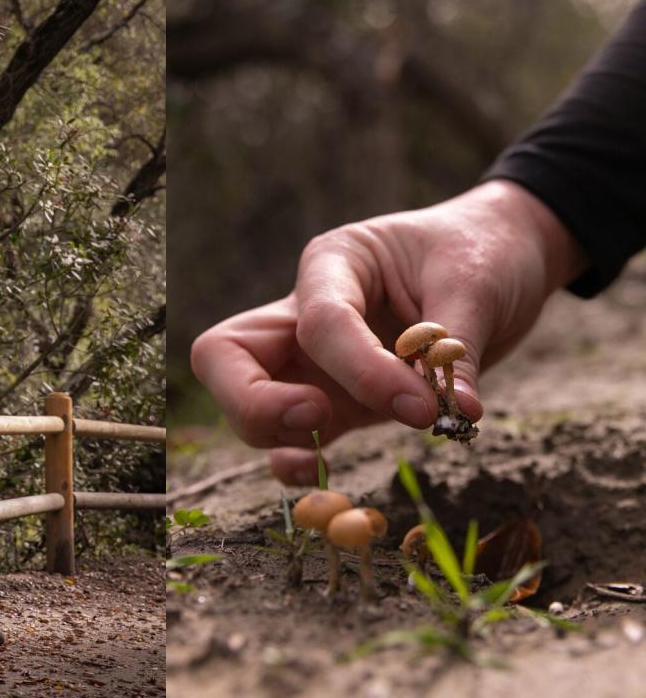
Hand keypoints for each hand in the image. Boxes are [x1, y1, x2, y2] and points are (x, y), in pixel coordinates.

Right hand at [191, 180, 588, 482]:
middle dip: (254, 399)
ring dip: (278, 436)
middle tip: (317, 420)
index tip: (421, 408)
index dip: (360, 370)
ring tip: (327, 453)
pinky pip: (289, 438)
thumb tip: (457, 411)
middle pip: (226, 356)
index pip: (319, 322)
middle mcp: (304, 313)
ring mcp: (312, 361)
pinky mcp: (335, 400)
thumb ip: (457, 347)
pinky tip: (323, 475)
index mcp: (334, 264)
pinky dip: (294, 461)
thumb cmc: (482, 250)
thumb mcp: (476, 282)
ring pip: (246, 402)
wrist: (501, 260)